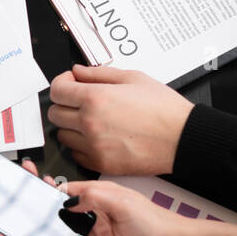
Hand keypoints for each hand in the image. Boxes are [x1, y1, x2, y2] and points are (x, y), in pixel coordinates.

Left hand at [0, 160, 107, 235]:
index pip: (9, 225)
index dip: (6, 205)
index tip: (4, 185)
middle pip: (30, 214)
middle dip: (30, 193)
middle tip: (27, 174)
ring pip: (51, 215)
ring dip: (50, 198)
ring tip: (47, 182)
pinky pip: (70, 222)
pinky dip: (70, 213)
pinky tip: (68, 203)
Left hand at [48, 65, 194, 174]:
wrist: (182, 138)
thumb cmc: (164, 109)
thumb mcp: (133, 78)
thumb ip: (99, 73)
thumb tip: (78, 71)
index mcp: (96, 98)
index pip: (57, 90)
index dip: (62, 83)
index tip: (70, 83)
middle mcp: (90, 123)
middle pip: (54, 114)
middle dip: (64, 104)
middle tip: (80, 101)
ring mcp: (94, 146)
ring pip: (62, 136)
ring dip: (71, 127)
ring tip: (91, 120)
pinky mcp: (101, 164)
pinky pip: (75, 154)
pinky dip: (81, 146)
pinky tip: (97, 137)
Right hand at [60, 179, 191, 235]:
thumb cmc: (154, 221)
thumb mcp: (121, 204)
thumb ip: (93, 197)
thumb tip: (70, 200)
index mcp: (103, 195)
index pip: (72, 192)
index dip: (56, 199)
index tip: (41, 211)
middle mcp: (102, 211)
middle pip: (73, 222)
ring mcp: (105, 229)